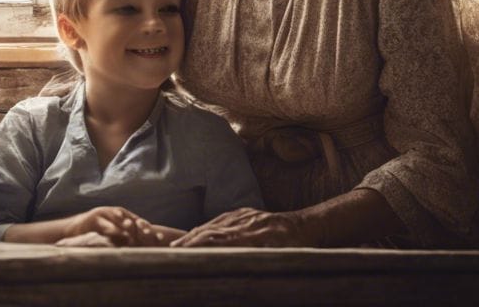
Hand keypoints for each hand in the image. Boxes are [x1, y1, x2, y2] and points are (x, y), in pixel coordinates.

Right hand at [62, 206, 165, 246]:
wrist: (78, 228)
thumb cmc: (100, 234)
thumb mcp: (116, 237)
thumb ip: (129, 240)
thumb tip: (148, 253)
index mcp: (124, 217)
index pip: (141, 223)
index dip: (150, 229)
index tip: (161, 238)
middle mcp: (117, 213)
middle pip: (132, 218)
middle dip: (141, 225)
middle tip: (149, 231)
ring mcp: (105, 213)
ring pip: (118, 218)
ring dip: (125, 222)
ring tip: (132, 227)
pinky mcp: (94, 217)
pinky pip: (104, 222)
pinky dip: (111, 227)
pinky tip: (116, 231)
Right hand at [171, 208, 320, 247]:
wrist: (308, 226)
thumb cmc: (298, 248)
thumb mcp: (281, 258)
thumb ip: (257, 261)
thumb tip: (233, 265)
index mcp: (253, 236)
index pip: (219, 239)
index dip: (198, 245)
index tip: (181, 253)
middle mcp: (245, 223)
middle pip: (211, 231)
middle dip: (189, 241)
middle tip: (170, 252)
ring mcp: (244, 216)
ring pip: (213, 225)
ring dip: (194, 235)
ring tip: (178, 246)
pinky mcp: (245, 213)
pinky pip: (221, 220)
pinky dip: (206, 228)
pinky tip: (198, 234)